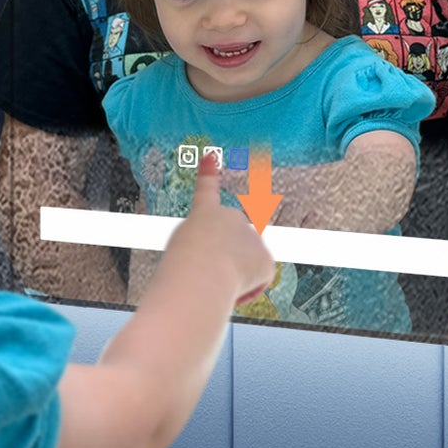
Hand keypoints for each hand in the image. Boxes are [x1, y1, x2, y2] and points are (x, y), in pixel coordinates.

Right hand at [166, 162, 274, 305]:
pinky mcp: (267, 260)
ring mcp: (253, 236)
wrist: (201, 274)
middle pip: (231, 243)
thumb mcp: (180, 247)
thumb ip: (201, 245)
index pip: (205, 191)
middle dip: (225, 258)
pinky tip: (232, 289)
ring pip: (243, 265)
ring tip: (217, 280)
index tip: (210, 157)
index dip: (207, 174)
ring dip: (232, 276)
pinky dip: (246, 290)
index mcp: (204, 213)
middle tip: (208, 271)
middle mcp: (232, 218)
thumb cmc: (182, 266)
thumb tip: (221, 263)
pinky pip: (255, 282)